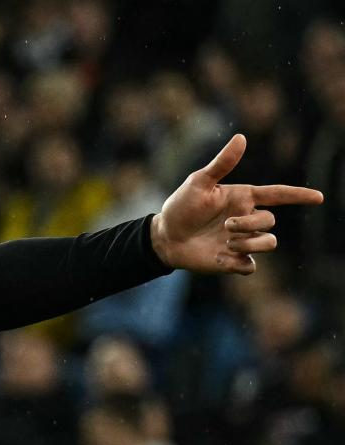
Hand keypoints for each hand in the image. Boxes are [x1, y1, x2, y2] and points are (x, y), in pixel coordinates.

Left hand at [150, 134, 322, 273]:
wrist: (164, 237)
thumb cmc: (181, 206)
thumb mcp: (198, 182)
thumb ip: (222, 164)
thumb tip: (242, 137)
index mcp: (243, 198)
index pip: (278, 194)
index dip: (299, 195)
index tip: (319, 197)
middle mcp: (246, 219)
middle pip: (270, 221)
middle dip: (251, 224)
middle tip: (225, 225)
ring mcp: (241, 241)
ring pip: (269, 244)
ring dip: (250, 244)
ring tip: (226, 242)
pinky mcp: (233, 261)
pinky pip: (250, 267)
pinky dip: (237, 263)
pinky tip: (218, 258)